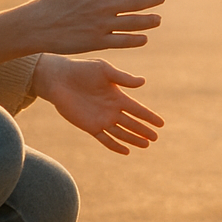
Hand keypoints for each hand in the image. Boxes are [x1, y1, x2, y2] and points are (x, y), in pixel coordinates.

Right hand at [31, 0, 163, 54]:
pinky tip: (144, 37)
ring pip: (132, 22)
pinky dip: (135, 40)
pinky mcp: (97, 42)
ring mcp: (101, 25)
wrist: (39, 25)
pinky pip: (121, 41)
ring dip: (148, 21)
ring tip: (158, 19)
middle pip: (135, 2)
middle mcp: (102, 7)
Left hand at [31, 53, 163, 154]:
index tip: (161, 124)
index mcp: (118, 96)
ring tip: (146, 145)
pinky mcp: (89, 126)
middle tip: (155, 138)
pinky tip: (126, 151)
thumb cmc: (82, 70)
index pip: (137, 109)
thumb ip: (123, 78)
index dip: (149, 116)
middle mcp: (112, 109)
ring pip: (121, 133)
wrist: (60, 78)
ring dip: (133, 139)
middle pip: (131, 123)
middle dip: (144, 130)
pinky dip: (115, 146)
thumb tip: (143, 82)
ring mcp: (101, 119)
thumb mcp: (104, 70)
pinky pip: (105, 139)